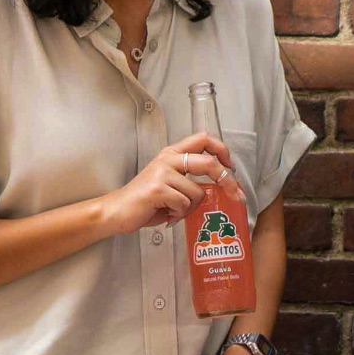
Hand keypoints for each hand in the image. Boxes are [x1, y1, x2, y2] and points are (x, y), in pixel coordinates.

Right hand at [100, 134, 242, 235]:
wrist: (118, 211)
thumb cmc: (147, 201)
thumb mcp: (171, 183)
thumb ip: (191, 179)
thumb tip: (222, 187)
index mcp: (172, 153)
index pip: (203, 139)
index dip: (222, 150)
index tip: (230, 166)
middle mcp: (168, 158)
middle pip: (208, 162)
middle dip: (227, 180)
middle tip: (235, 195)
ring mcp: (162, 172)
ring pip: (197, 191)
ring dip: (191, 208)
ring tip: (175, 212)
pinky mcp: (158, 188)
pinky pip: (184, 204)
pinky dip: (179, 214)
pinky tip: (167, 215)